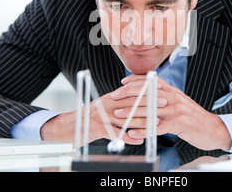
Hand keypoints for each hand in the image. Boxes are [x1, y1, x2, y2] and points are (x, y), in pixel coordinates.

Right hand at [40, 80, 166, 144]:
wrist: (67, 127)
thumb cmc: (89, 119)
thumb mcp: (105, 108)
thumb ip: (120, 104)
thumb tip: (138, 103)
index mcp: (110, 98)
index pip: (131, 92)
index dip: (148, 91)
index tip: (162, 92)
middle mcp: (106, 104)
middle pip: (132, 102)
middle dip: (150, 104)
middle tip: (165, 106)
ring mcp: (101, 115)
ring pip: (126, 118)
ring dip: (143, 121)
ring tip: (157, 124)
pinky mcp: (96, 128)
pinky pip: (115, 133)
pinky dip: (128, 137)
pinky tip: (139, 140)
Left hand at [113, 75, 231, 150]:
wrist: (214, 129)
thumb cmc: (194, 118)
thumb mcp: (180, 102)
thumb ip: (166, 97)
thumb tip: (150, 94)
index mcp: (173, 91)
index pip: (151, 81)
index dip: (135, 81)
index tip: (122, 83)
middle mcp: (174, 97)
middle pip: (147, 92)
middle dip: (128, 95)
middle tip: (114, 98)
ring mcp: (177, 109)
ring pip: (149, 109)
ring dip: (131, 112)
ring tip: (119, 115)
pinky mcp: (179, 123)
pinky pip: (157, 126)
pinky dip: (144, 130)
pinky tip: (134, 133)